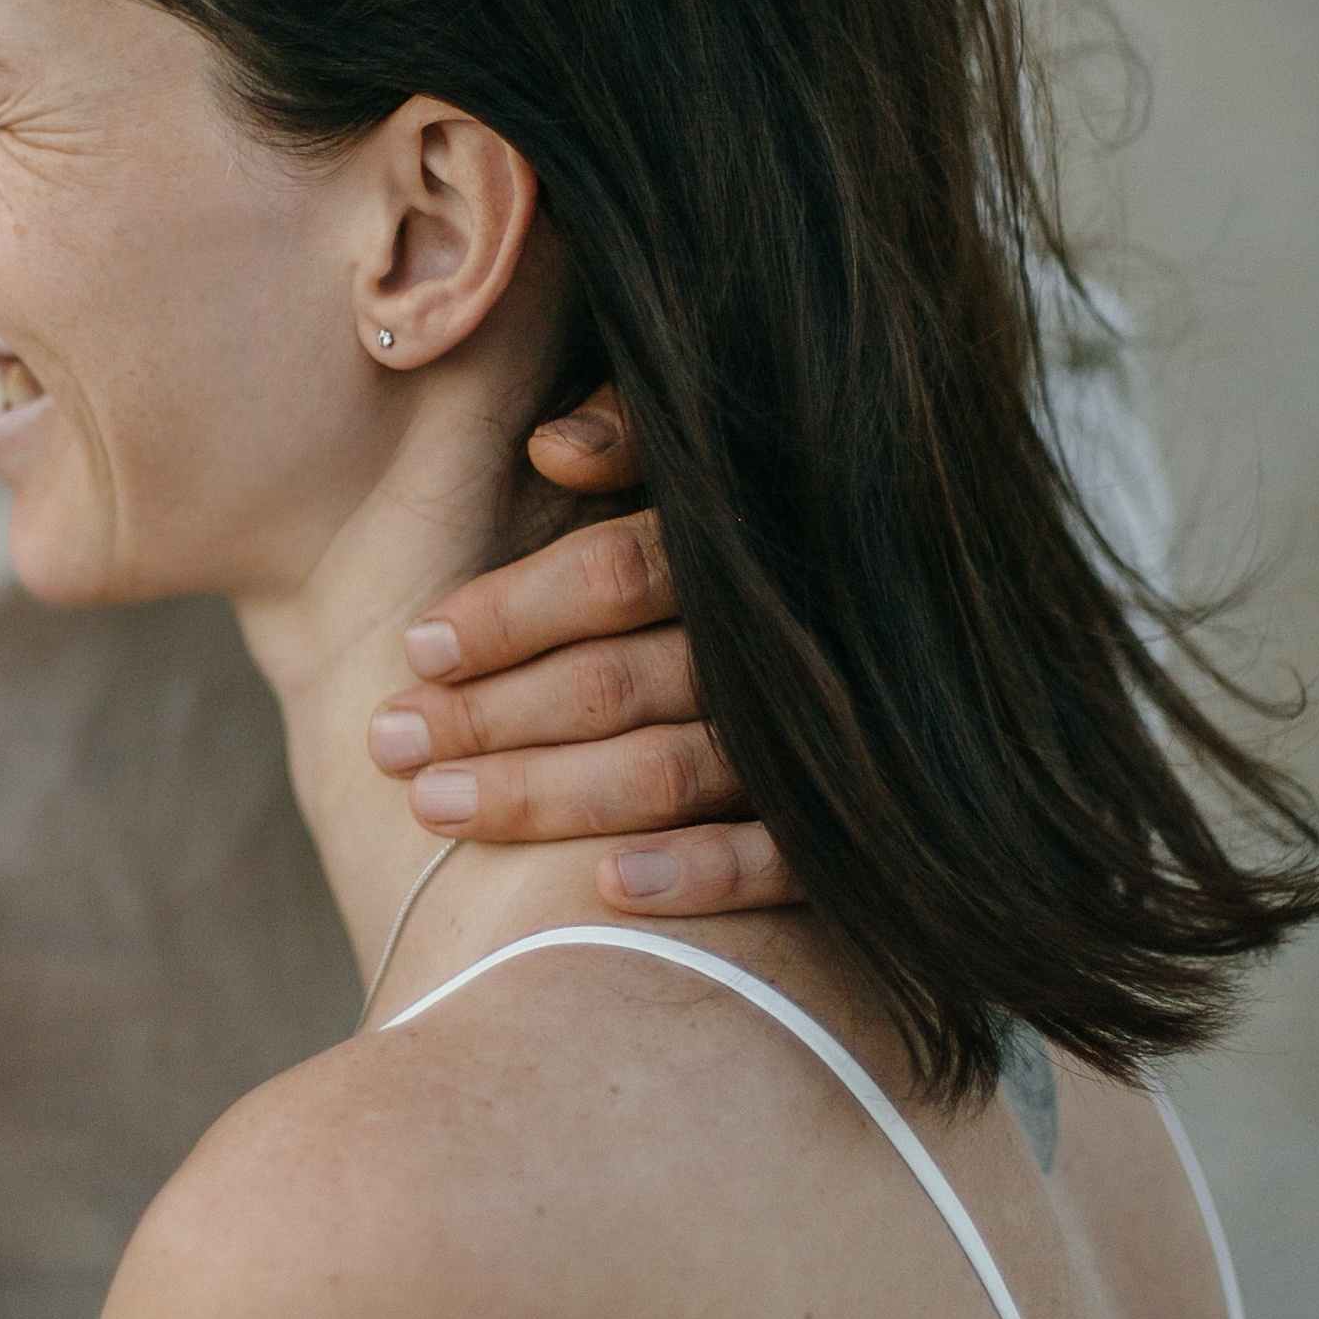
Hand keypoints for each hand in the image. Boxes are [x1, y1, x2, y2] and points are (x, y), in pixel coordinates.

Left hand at [366, 388, 799, 918]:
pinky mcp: (852, 830)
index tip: (418, 646)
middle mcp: (780, 641)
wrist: (929, 637)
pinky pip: (778, 859)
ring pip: (670, 771)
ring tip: (434, 807)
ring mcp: (820, 739)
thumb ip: (632, 433)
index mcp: (736, 548)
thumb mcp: (701, 457)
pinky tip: (603, 886)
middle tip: (389, 740)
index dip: (509, 611)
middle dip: (489, 715)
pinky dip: (695, 872)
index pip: (613, 572)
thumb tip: (553, 450)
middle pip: (617, 682)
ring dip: (544, 796)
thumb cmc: (762, 542)